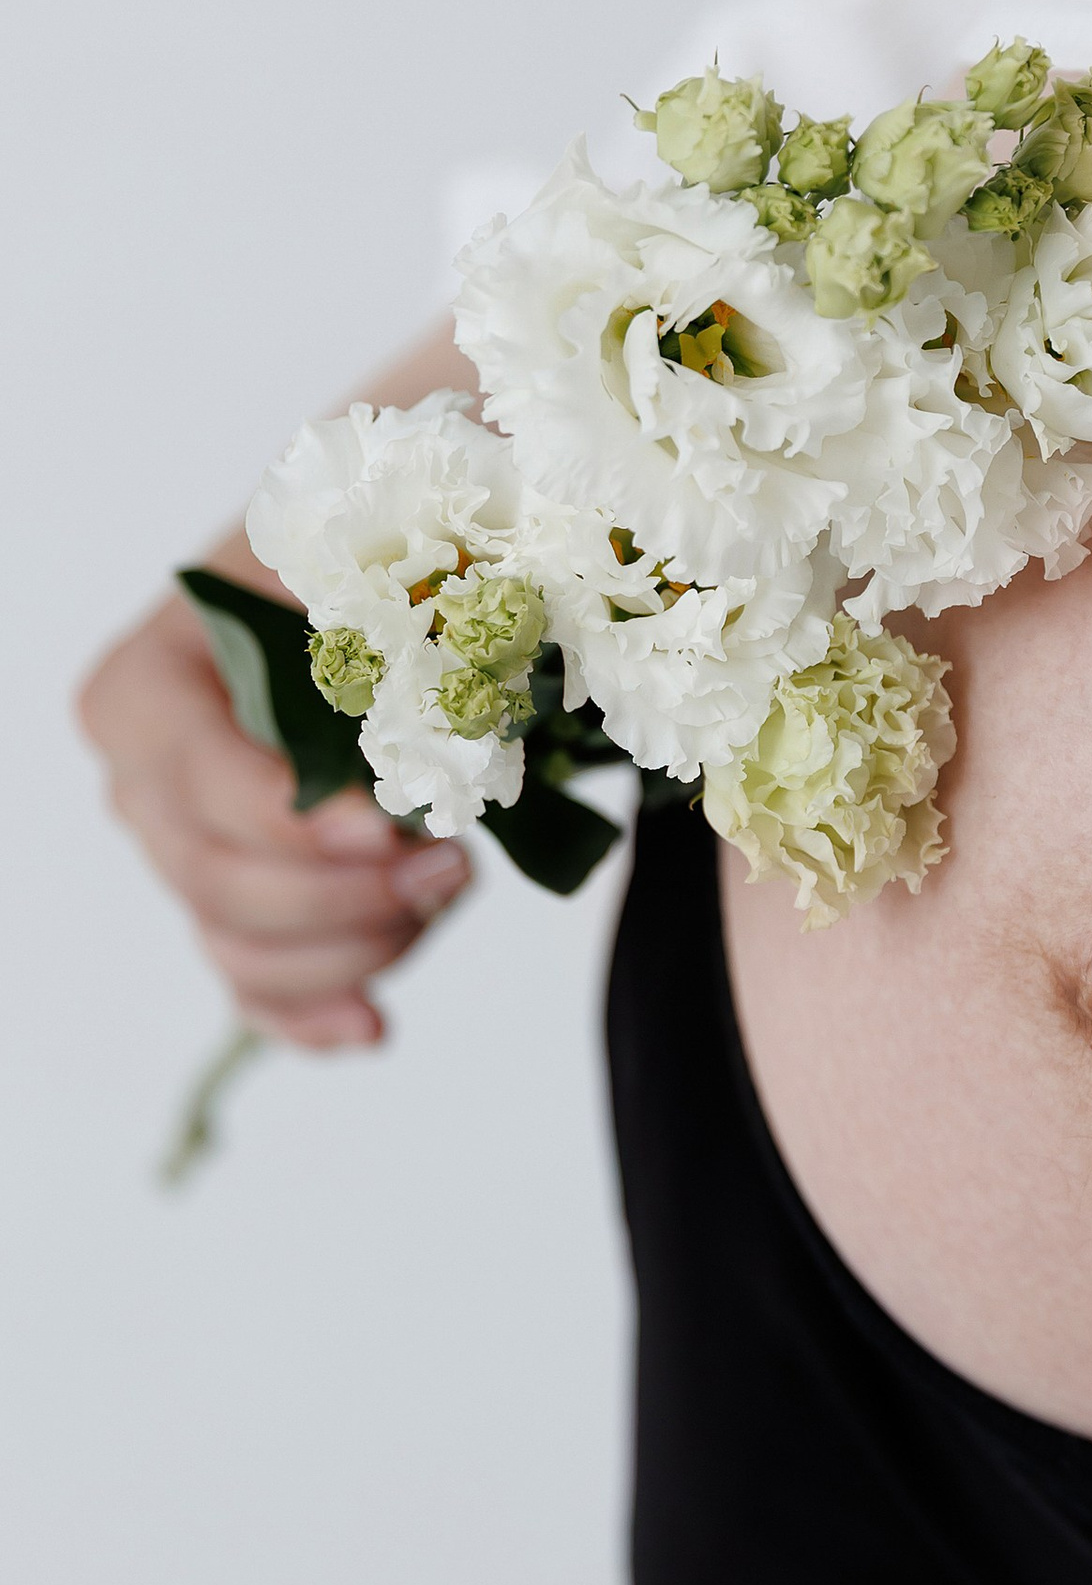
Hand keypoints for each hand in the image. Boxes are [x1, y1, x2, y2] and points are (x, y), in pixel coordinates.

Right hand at [77, 584, 469, 1047]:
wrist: (376, 583)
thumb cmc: (357, 559)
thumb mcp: (358, 560)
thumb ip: (374, 622)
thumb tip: (442, 689)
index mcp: (148, 689)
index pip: (202, 782)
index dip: (293, 825)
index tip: (388, 833)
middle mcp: (146, 783)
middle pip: (216, 881)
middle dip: (342, 895)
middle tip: (452, 864)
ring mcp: (188, 855)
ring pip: (241, 946)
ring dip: (355, 946)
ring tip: (447, 890)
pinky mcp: (243, 905)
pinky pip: (258, 986)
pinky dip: (314, 1013)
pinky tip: (371, 1024)